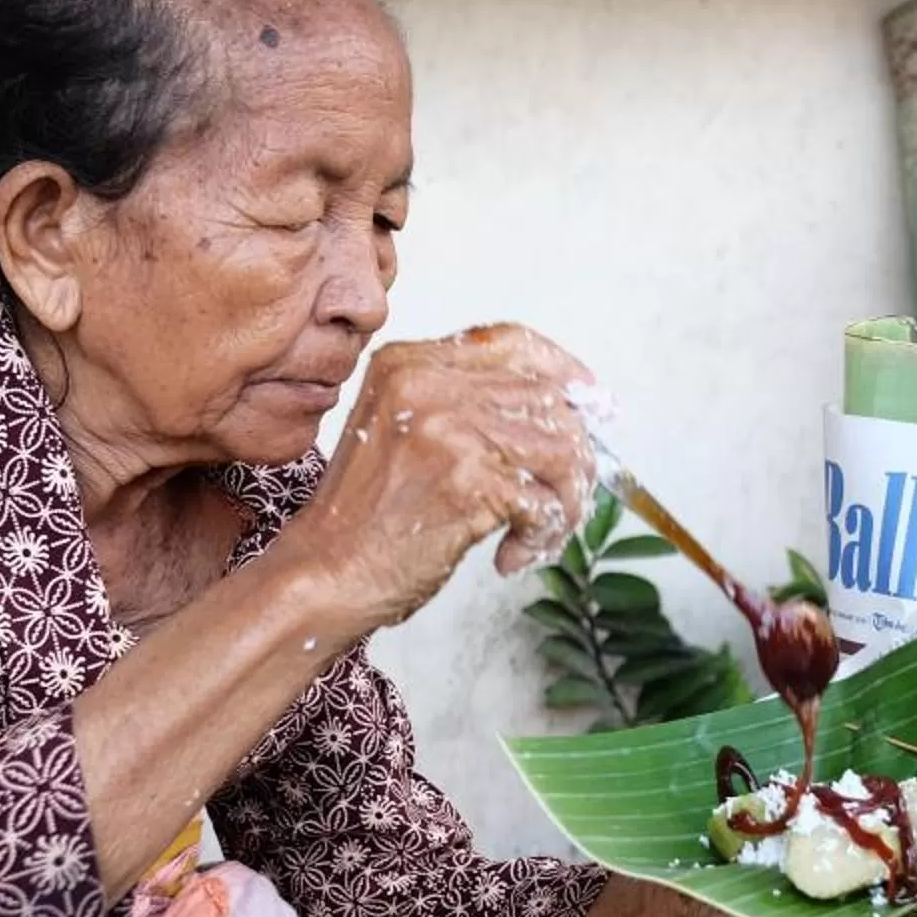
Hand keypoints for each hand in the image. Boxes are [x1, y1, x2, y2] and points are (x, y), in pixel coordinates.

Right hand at [281, 324, 598, 636]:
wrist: (325, 573)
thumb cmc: (365, 519)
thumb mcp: (402, 432)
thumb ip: (464, 405)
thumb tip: (565, 403)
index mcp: (408, 363)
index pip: (511, 343)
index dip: (562, 370)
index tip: (591, 401)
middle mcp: (428, 385)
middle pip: (548, 399)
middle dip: (572, 455)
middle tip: (561, 501)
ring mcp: (450, 429)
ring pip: (560, 449)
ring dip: (565, 500)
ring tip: (536, 533)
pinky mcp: (470, 481)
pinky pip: (546, 502)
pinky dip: (542, 536)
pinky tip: (509, 555)